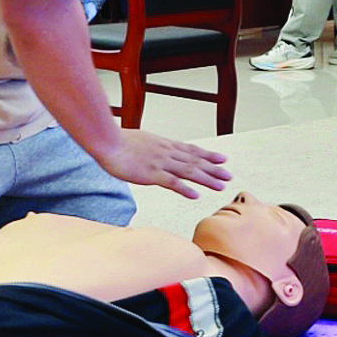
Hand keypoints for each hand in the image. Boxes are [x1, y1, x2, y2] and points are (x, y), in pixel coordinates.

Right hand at [98, 128, 231, 199]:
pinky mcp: (150, 174)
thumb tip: (158, 150)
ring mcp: (160, 163)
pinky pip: (171, 182)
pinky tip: (195, 195)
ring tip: (220, 186)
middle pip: (195, 161)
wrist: (107, 141)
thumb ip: (153, 147)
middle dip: (214, 169)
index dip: (209, 155)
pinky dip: (185, 189)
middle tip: (229, 175)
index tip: (223, 159)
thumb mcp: (142, 141)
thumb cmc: (120, 142)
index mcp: (165, 145)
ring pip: (188, 172)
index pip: (192, 150)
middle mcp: (167, 153)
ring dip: (206, 179)